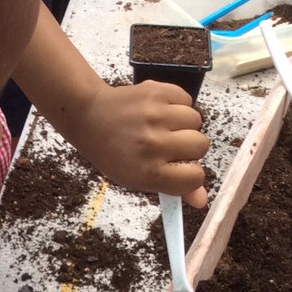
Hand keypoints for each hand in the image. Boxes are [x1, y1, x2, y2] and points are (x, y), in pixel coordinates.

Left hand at [61, 79, 208, 206]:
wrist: (90, 116)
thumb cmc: (114, 153)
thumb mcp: (138, 178)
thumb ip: (172, 189)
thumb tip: (202, 201)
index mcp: (148, 172)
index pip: (195, 177)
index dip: (192, 175)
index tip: (180, 169)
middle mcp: (153, 144)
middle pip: (201, 145)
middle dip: (190, 147)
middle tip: (169, 145)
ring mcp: (155, 115)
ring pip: (196, 120)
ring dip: (184, 124)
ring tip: (163, 126)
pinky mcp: (156, 91)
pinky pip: (187, 99)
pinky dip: (178, 105)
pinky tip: (160, 111)